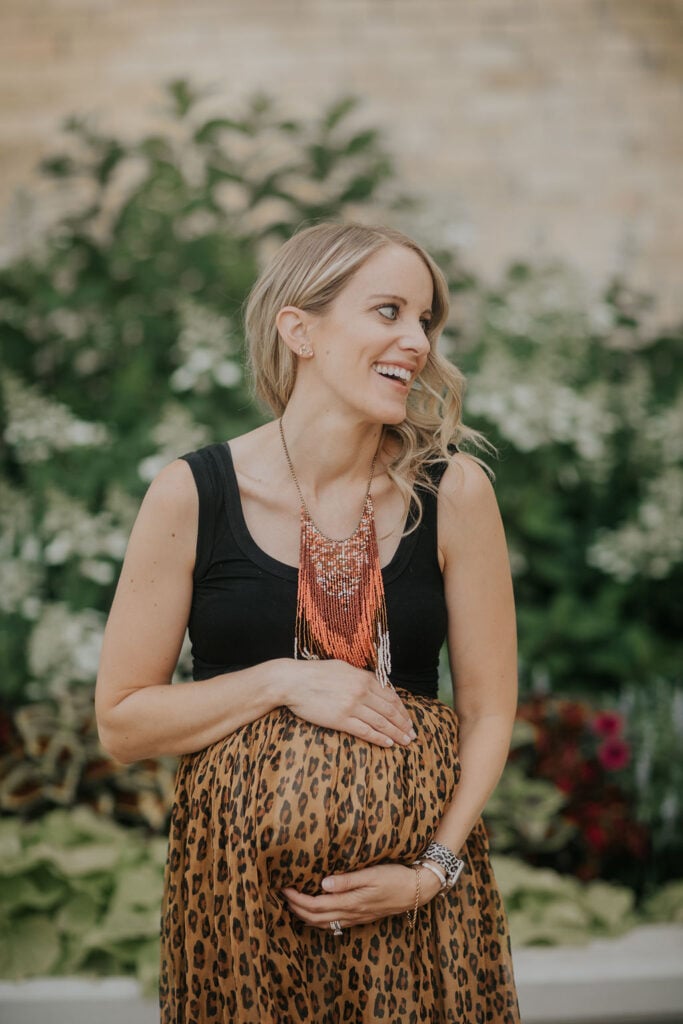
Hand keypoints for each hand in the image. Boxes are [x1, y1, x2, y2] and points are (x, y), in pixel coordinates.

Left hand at [281, 862, 441, 928]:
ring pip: (324, 923)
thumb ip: (347, 880)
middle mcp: (351, 913)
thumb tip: (322, 883)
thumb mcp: (372, 874)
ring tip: (292, 904)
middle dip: (295, 908)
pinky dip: (319, 919)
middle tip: (281, 895)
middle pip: (315, 917)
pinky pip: (334, 923)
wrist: (417, 890)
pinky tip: (316, 913)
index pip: (315, 905)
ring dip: (305, 916)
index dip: (296, 899)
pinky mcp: (361, 916)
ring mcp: (356, 917)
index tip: (284, 887)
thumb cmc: (395, 877)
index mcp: (351, 902)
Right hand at [283, 659, 416, 746]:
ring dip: (396, 733)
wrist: (293, 681)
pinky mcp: (341, 719)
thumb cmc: (316, 673)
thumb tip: (376, 685)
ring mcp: (352, 706)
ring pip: (381, 722)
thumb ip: (361, 677)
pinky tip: (388, 744)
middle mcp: (362, 692)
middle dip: (403, 724)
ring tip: (405, 742)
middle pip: (390, 711)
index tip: (408, 720)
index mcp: (364, 678)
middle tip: (412, 735)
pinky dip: (379, 738)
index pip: (391, 697)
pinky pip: (365, 731)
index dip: (403, 710)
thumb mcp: (343, 668)